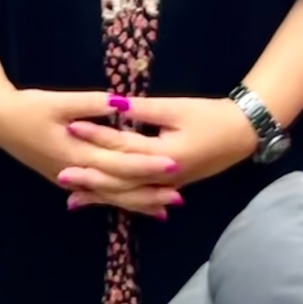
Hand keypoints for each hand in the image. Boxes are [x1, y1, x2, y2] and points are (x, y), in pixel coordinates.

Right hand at [0, 87, 164, 197]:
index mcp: (77, 153)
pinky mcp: (65, 178)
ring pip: (109, 196)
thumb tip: (120, 102)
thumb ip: (90, 103)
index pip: (120, 163)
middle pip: (118, 188)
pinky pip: (98, 194)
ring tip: (164, 208)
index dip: (147, 164)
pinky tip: (132, 202)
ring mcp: (69, 179)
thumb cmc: (28, 108)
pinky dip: (117, 199)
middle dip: (149, 193)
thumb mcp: (58, 102)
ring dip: (136, 202)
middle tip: (180, 197)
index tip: (173, 164)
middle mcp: (75, 173)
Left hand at [62, 97, 260, 211]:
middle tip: (60, 175)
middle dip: (90, 179)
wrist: (242, 134)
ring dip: (101, 195)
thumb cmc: (210, 117)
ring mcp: (167, 185)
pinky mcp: (169, 185)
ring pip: (128, 194)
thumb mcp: (177, 108)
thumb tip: (112, 104)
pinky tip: (104, 199)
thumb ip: (144, 109)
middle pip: (120, 180)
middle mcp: (163, 177)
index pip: (122, 147)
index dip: (96, 136)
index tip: (71, 128)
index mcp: (164, 156)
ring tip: (72, 197)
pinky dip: (119, 198)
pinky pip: (139, 195)